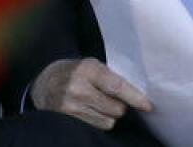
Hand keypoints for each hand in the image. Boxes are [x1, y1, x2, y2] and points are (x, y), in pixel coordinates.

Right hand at [30, 58, 152, 130]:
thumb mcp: (92, 65)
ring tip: (99, 104)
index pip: (117, 86)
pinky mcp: (67, 118)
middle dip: (120, 106)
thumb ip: (111, 77)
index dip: (134, 97)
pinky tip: (91, 110)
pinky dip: (99, 120)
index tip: (147, 105)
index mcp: (89, 68)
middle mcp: (79, 87)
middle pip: (116, 108)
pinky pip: (96, 126)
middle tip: (113, 99)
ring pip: (108, 120)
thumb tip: (137, 94)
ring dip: (109, 115)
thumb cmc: (76, 72)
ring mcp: (71, 105)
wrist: (45, 83)